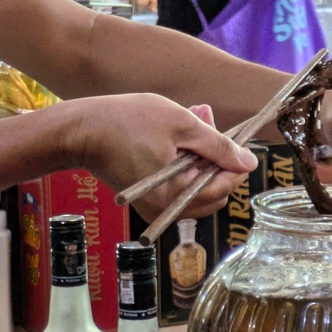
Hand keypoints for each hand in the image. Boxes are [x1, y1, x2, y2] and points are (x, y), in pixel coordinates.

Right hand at [68, 94, 256, 222]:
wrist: (82, 130)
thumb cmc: (128, 121)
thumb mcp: (181, 124)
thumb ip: (218, 145)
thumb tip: (249, 162)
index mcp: (174, 195)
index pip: (223, 188)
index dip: (235, 164)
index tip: (236, 140)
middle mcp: (165, 210)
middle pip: (212, 193)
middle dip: (217, 160)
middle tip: (207, 124)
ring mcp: (154, 207)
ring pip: (196, 190)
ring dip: (202, 161)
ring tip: (192, 126)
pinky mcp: (146, 199)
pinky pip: (179, 189)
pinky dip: (185, 167)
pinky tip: (177, 139)